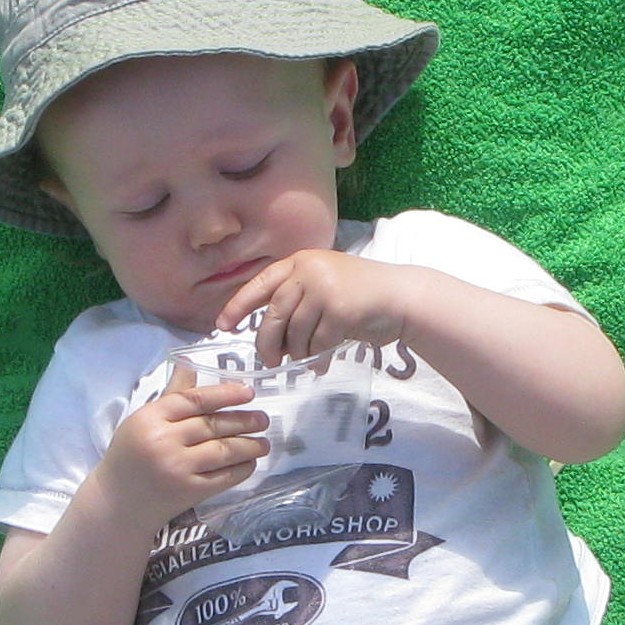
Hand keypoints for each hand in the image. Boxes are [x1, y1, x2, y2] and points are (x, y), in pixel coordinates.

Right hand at [96, 359, 267, 511]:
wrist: (118, 502)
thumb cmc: (131, 456)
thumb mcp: (143, 420)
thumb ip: (172, 394)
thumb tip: (191, 362)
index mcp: (150, 418)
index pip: (195, 400)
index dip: (225, 394)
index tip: (248, 393)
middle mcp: (164, 442)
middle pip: (213, 425)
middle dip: (244, 421)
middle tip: (263, 419)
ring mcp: (177, 469)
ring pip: (223, 451)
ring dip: (249, 446)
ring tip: (263, 443)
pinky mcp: (189, 492)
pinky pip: (223, 477)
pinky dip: (241, 469)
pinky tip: (250, 462)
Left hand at [219, 247, 408, 371]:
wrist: (402, 297)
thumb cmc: (362, 295)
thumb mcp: (324, 285)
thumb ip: (296, 300)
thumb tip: (269, 337)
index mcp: (300, 261)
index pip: (261, 284)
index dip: (239, 305)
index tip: (223, 326)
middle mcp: (309, 271)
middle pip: (274, 314)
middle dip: (268, 342)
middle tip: (269, 361)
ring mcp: (324, 289)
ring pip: (295, 332)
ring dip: (298, 352)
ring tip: (306, 359)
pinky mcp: (339, 310)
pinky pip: (317, 343)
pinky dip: (317, 358)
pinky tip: (322, 363)